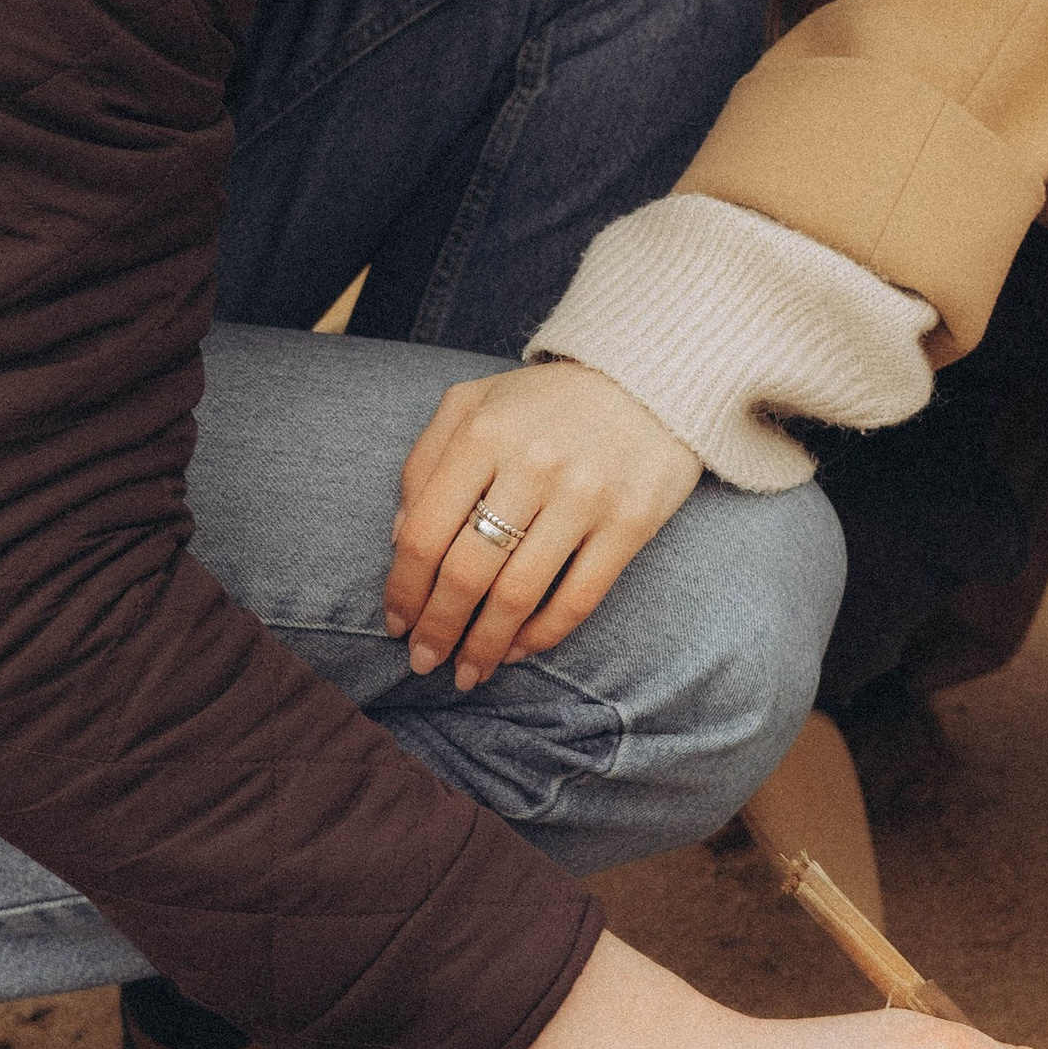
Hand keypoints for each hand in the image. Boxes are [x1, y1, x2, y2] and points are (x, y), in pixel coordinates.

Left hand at [385, 361, 699, 688]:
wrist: (651, 378)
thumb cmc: (546, 400)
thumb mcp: (473, 404)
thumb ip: (425, 462)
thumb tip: (401, 542)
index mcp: (484, 433)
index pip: (426, 533)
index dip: (404, 589)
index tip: (396, 624)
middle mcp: (533, 464)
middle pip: (466, 572)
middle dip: (438, 629)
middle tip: (425, 661)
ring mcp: (586, 495)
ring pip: (518, 595)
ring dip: (485, 645)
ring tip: (468, 671)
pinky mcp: (631, 522)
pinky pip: (578, 598)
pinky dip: (542, 635)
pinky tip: (519, 649)